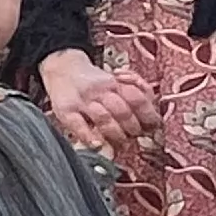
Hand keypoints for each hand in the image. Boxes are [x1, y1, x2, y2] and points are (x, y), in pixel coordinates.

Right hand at [39, 49, 163, 160]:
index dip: (148, 116)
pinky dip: (88, 137)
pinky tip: (96, 145)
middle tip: (135, 137)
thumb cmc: (94, 82)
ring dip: (116, 135)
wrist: (62, 69)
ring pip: (104, 119)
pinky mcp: (65, 110)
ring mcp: (82, 100)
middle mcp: (100, 90)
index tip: (152, 128)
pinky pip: (78, 125)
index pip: (138, 99)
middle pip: (123, 111)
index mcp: (116, 83)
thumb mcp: (116, 81)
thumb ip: (135, 94)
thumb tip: (153, 122)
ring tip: (120, 144)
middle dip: (133, 129)